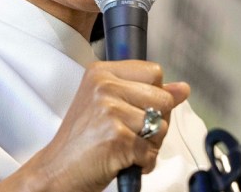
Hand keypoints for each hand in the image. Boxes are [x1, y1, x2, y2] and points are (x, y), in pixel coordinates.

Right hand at [0, 60, 188, 191]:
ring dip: (149, 145)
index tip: (133, 108)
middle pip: (163, 99)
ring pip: (161, 127)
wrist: (58, 168)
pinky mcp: (117, 137)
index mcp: (100, 72)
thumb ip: (146, 93)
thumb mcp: (109, 105)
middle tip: (128, 132)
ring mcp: (109, 110)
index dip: (153, 94)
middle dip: (155, 122)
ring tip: (124, 146)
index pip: (154, 71)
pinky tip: (121, 159)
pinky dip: (142, 162)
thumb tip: (182, 88)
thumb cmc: (82, 140)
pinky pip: (152, 151)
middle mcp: (104, 86)